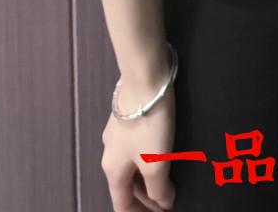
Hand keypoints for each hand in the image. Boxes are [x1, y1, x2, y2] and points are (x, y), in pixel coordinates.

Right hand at [102, 87, 175, 211]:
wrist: (144, 79)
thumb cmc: (148, 125)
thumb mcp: (156, 162)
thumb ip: (158, 187)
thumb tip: (163, 203)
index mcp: (113, 170)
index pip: (121, 204)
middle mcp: (110, 154)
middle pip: (126, 186)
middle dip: (145, 199)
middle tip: (167, 202)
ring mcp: (117, 134)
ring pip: (132, 167)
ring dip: (148, 179)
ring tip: (168, 183)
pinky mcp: (128, 118)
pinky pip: (136, 150)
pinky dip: (148, 161)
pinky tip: (162, 156)